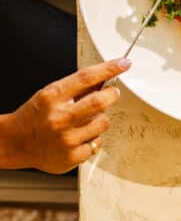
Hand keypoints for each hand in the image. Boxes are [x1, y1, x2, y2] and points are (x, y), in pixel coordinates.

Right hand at [0, 59, 126, 173]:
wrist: (17, 143)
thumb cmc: (36, 117)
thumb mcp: (50, 96)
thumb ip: (75, 89)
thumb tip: (104, 79)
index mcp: (52, 97)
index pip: (86, 78)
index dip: (109, 69)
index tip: (123, 63)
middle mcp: (59, 117)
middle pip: (99, 101)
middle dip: (112, 95)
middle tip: (112, 94)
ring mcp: (66, 138)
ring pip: (102, 122)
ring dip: (100, 119)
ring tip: (85, 121)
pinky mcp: (73, 156)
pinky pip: (97, 143)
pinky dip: (92, 139)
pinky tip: (79, 138)